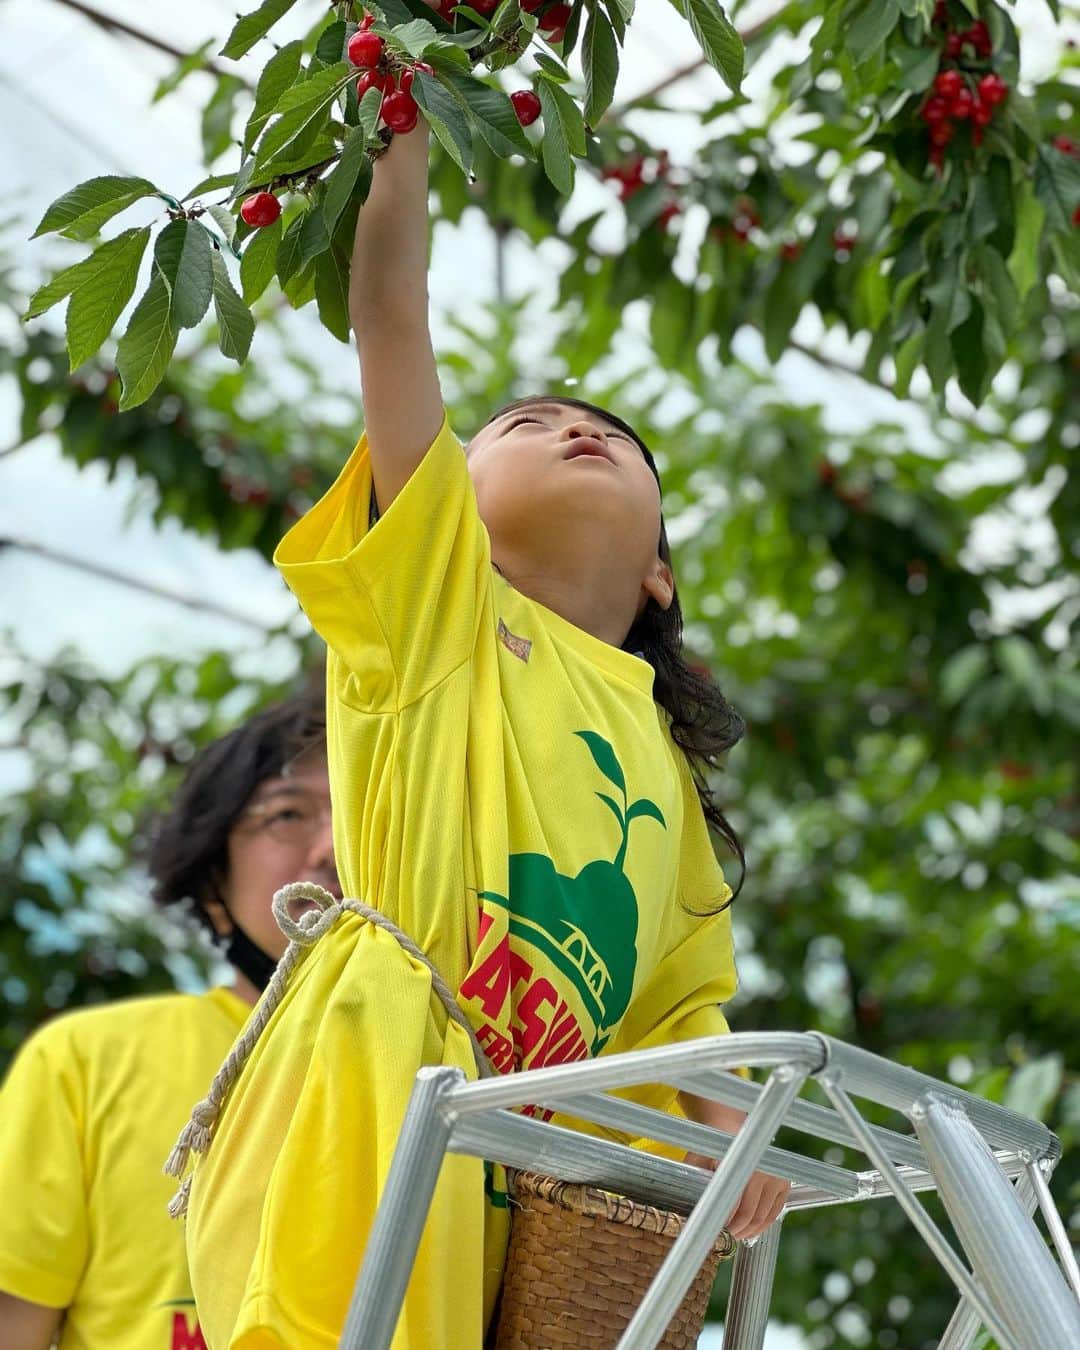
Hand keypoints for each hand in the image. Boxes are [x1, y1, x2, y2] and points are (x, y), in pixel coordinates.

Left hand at [679, 1093, 790, 1239]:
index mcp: (738, 1163)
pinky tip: (752, 1229)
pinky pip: (775, 1211)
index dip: (724, 1222)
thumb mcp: (697, 1162)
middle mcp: (759, 1169)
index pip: (732, 1204)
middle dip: (737, 1230)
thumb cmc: (710, 1147)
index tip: (714, 1232)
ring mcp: (774, 1176)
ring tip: (737, 1234)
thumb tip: (687, 1214)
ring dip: (750, 1230)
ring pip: (763, 1216)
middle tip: (725, 1236)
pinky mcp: (783, 1182)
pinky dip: (764, 1223)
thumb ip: (694, 1185)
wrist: (729, 1127)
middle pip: (750, 1214)